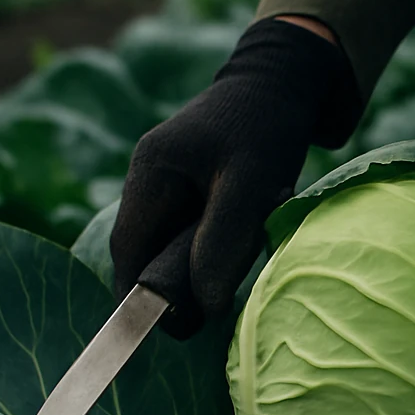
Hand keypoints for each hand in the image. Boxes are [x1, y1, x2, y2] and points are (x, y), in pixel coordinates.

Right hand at [110, 16, 356, 336]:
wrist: (285, 83)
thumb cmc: (267, 129)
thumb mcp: (249, 186)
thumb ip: (221, 243)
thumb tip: (202, 306)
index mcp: (150, 169)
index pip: (128, 246)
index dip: (136, 293)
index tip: (154, 330)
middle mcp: (149, 176)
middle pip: (145, 248)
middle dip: (168, 283)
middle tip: (198, 319)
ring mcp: (167, 181)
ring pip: (169, 244)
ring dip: (193, 267)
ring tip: (224, 279)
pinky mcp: (192, 187)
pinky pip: (189, 232)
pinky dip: (208, 251)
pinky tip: (236, 252)